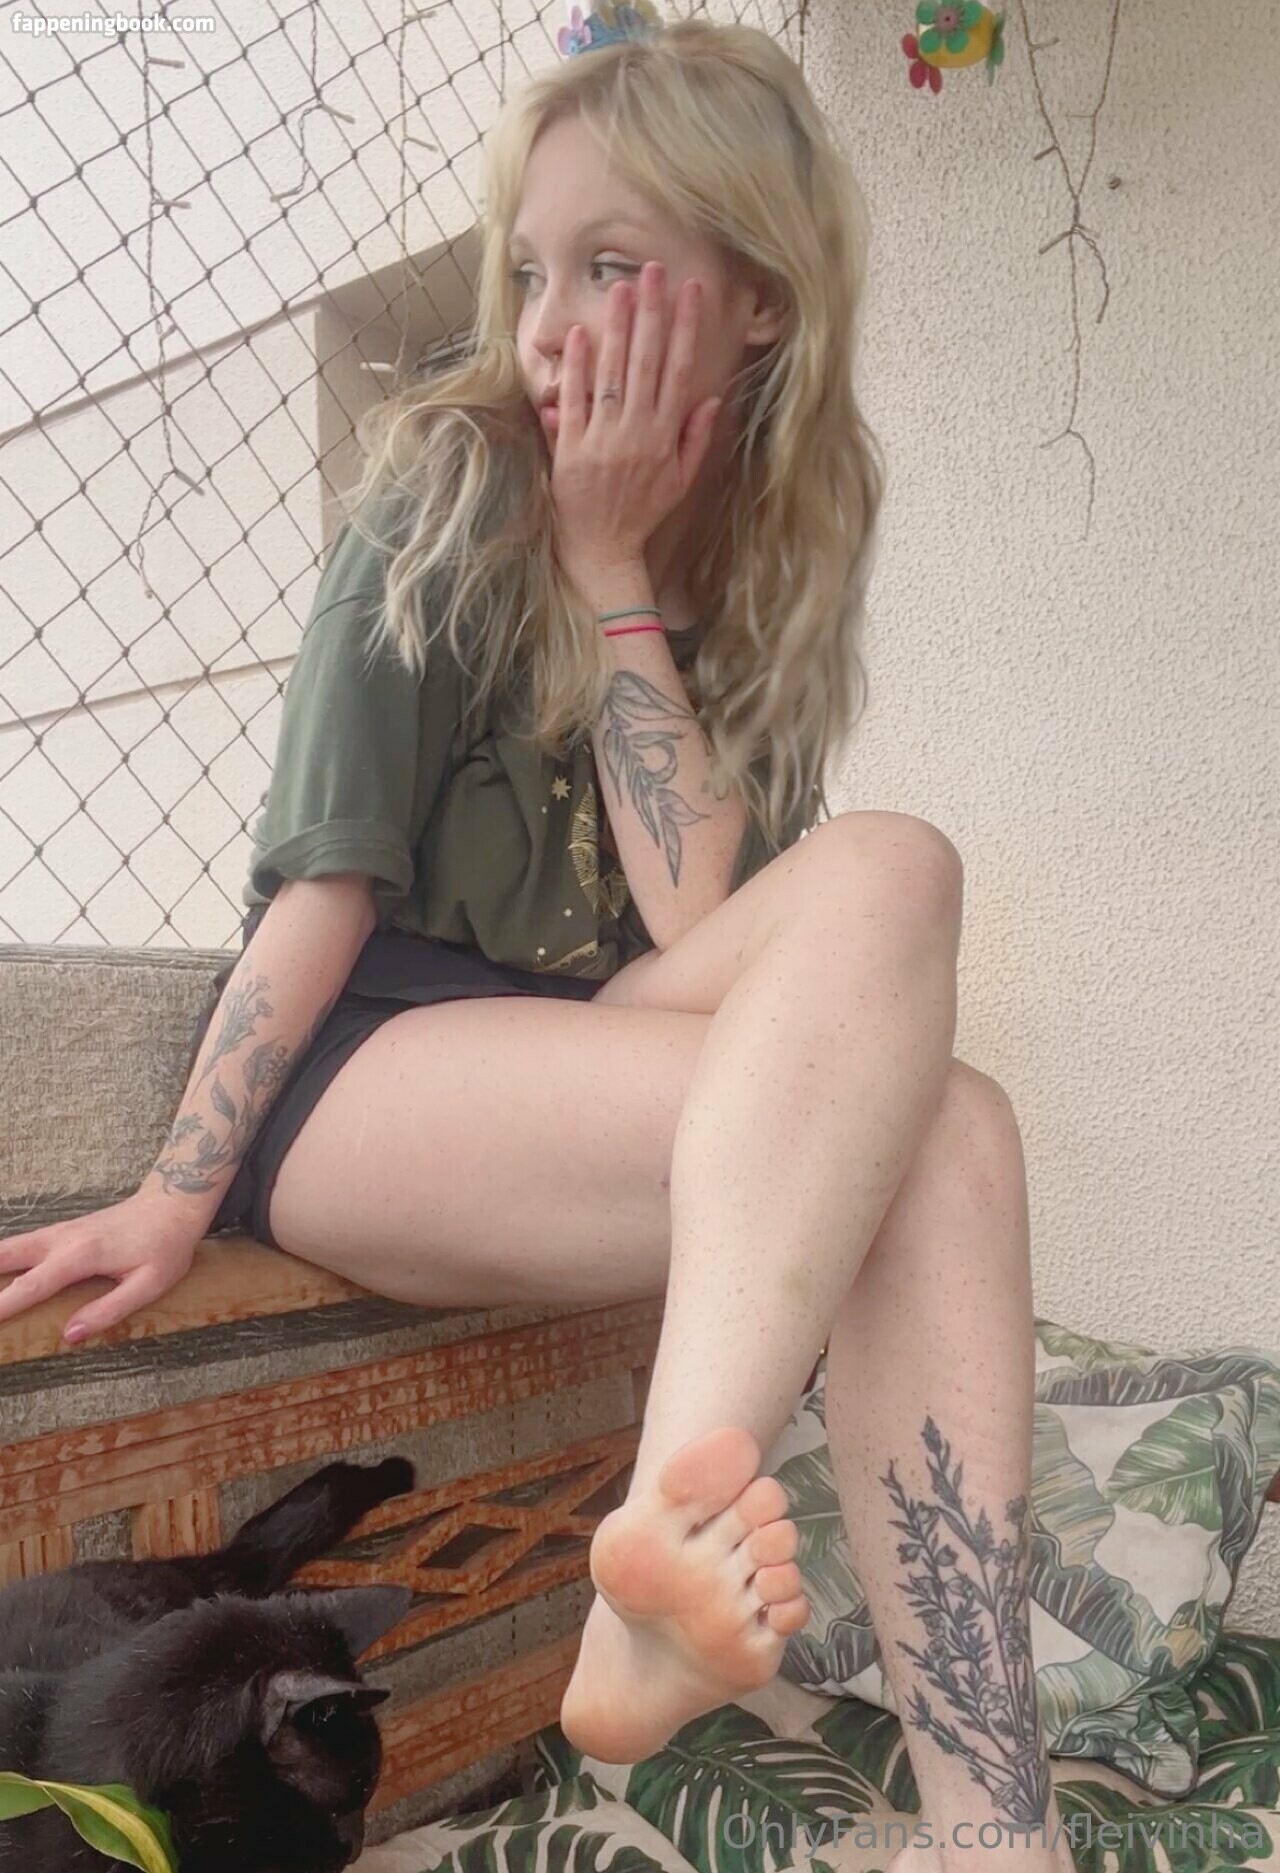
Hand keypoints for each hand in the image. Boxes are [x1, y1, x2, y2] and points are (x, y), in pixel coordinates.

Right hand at [0, 1189, 200, 1343]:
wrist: (173, 1203)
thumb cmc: (165, 1245)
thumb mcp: (149, 1284)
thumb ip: (109, 1309)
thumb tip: (70, 1335)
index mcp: (81, 1255)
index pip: (31, 1286)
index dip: (2, 1307)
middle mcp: (62, 1239)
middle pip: (5, 1256)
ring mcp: (59, 1232)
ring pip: (9, 1247)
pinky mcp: (62, 1231)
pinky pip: (22, 1245)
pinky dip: (2, 1259)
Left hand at [549, 261, 722, 573]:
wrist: (602, 548)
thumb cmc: (641, 513)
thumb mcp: (679, 482)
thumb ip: (695, 439)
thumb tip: (710, 398)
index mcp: (664, 436)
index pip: (679, 370)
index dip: (685, 329)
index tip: (691, 292)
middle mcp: (636, 431)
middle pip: (647, 361)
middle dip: (651, 313)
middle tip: (652, 271)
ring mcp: (603, 438)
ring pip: (613, 373)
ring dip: (617, 328)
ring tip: (621, 287)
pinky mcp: (573, 447)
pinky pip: (576, 401)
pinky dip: (577, 368)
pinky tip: (581, 333)